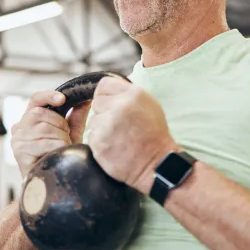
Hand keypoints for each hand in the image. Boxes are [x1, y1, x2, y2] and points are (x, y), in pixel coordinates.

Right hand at [10, 90, 90, 179]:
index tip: (62, 99)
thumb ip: (75, 116)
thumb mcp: (69, 133)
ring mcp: (17, 140)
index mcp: (29, 119)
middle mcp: (19, 127)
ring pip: (44, 128)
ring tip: (62, 147)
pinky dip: (56, 147)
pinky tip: (57, 154)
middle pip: (40, 113)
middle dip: (59, 124)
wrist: (50, 182)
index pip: (35, 99)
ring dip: (60, 137)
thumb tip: (86, 99)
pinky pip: (44, 144)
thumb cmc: (58, 156)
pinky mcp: (19, 152)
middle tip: (65, 136)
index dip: (48, 96)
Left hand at [87, 77, 177, 192]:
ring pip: (93, 120)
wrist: (157, 164)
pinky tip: (115, 147)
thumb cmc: (154, 136)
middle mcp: (120, 106)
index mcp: (134, 94)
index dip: (105, 95)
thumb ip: (128, 94)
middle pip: (96, 102)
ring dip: (102, 128)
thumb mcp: (149, 106)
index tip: (111, 105)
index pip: (104, 84)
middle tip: (119, 125)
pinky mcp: (99, 142)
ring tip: (119, 137)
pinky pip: (92, 136)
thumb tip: (109, 90)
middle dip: (104, 112)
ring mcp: (108, 124)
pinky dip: (100, 142)